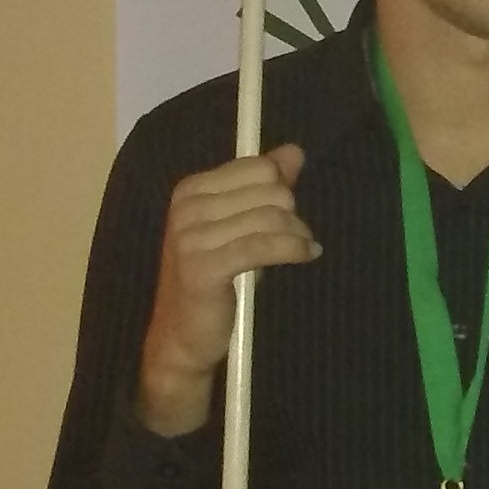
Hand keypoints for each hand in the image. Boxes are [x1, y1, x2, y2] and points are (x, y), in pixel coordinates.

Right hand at [136, 145, 318, 435]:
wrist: (181, 337)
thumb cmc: (211, 279)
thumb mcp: (236, 225)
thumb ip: (263, 186)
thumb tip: (294, 151)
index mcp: (190, 190)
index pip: (256, 167)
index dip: (280, 186)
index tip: (288, 210)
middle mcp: (186, 207)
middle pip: (269, 190)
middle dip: (291, 213)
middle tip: (296, 236)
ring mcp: (191, 237)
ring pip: (271, 217)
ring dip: (298, 233)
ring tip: (303, 247)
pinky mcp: (204, 266)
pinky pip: (264, 245)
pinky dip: (294, 249)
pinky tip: (308, 254)